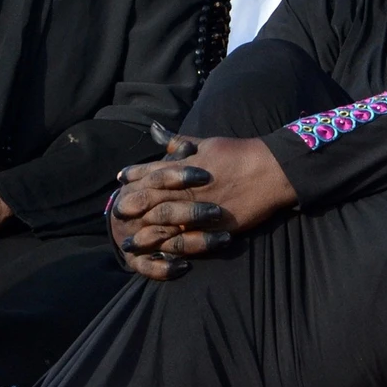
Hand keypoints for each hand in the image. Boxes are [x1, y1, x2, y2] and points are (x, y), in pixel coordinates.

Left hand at [110, 136, 293, 279]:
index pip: (151, 171)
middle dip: (132, 207)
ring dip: (145, 233)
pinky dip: (172, 248)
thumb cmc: (238, 153)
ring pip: (164, 222)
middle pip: (151, 199)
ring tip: (129, 243)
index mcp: (184, 167)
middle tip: (115, 215)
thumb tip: (157, 131)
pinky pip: (188, 240)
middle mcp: (187, 188)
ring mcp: (200, 208)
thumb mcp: (206, 142)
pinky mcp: (214, 225)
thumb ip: (179, 141)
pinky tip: (159, 254)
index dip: (133, 177)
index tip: (119, 180)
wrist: (270, 170)